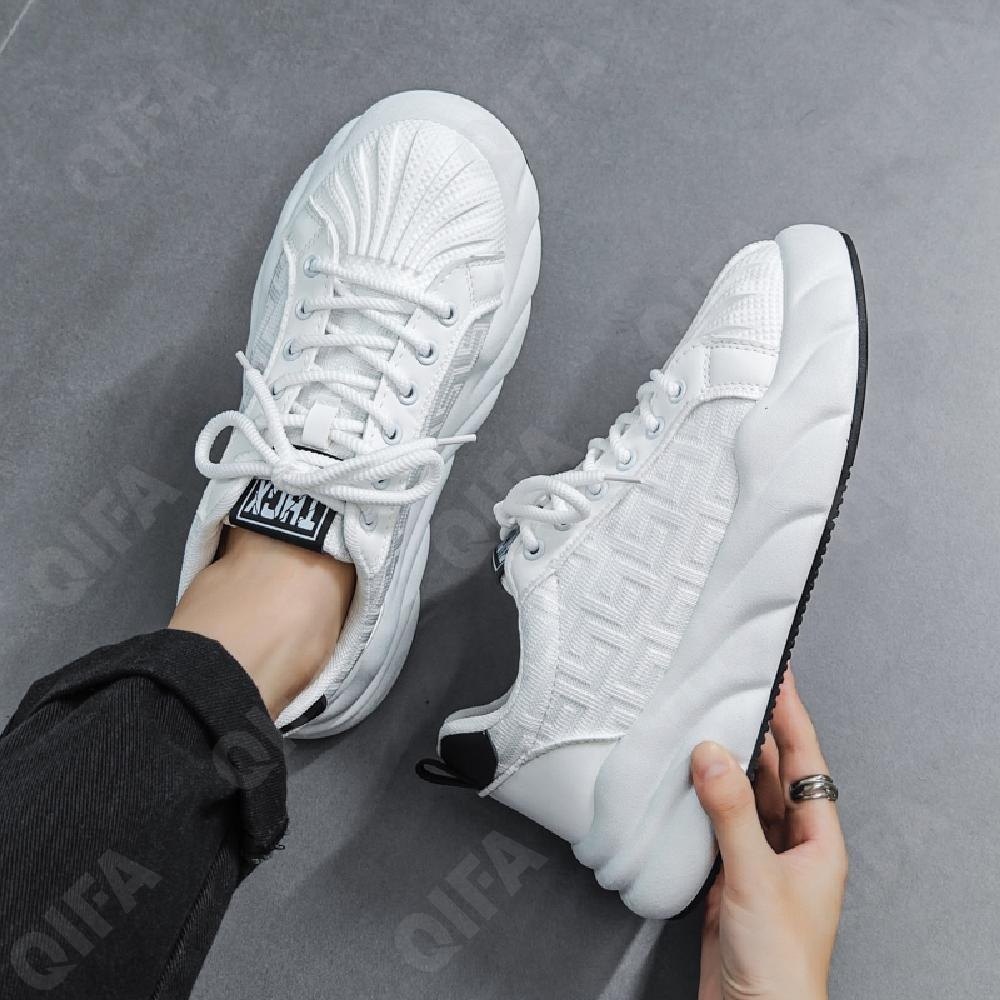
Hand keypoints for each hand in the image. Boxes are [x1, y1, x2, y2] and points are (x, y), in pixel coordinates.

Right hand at [691, 670, 846, 999]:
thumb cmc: (779, 967)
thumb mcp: (755, 878)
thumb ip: (731, 812)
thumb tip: (710, 754)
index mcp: (817, 842)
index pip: (806, 762)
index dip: (791, 717)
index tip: (777, 676)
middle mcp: (790, 846)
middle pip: (772, 774)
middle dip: (751, 734)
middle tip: (727, 692)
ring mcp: (757, 861)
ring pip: (741, 797)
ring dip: (721, 766)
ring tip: (701, 726)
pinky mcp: (727, 877)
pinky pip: (715, 823)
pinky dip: (699, 800)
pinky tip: (683, 783)